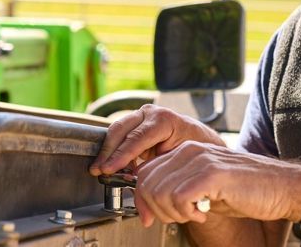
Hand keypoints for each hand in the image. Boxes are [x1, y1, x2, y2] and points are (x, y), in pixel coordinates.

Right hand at [89, 104, 224, 176]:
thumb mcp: (179, 161)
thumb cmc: (196, 151)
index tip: (108, 169)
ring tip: (100, 170)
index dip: (120, 155)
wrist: (202, 142)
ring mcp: (142, 116)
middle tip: (98, 170)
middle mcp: (151, 114)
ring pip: (116, 130)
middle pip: (121, 130)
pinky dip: (114, 151)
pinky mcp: (136, 123)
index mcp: (164, 120)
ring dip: (107, 151)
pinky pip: (120, 135)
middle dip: (108, 152)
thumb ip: (156, 170)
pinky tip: (111, 166)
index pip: (136, 137)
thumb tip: (136, 186)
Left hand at [133, 141, 300, 227]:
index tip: (149, 219)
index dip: (141, 200)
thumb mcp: (204, 187)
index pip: (144, 173)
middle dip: (156, 210)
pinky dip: (186, 213)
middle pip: (147, 183)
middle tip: (178, 218)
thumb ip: (178, 188)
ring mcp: (201, 160)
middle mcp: (189, 150)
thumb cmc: (246, 190)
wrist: (281, 187)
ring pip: (160, 191)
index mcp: (184, 151)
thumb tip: (151, 204)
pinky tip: (203, 214)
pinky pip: (179, 197)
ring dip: (173, 213)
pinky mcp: (213, 174)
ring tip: (193, 215)